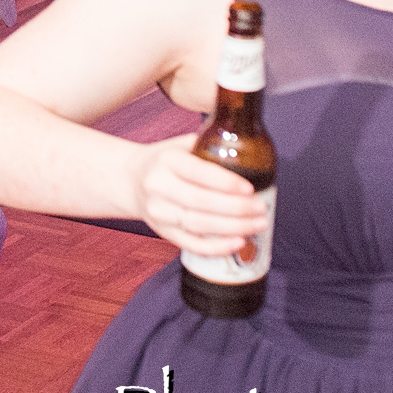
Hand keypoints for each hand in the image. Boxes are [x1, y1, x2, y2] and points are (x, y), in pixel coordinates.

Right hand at [129, 132, 268, 256]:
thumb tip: (249, 145)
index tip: (250, 188)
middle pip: (201, 202)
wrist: (131, 180)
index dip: (226, 183)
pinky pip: (192, 244)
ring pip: (199, 225)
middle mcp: (158, 186)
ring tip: (258, 223)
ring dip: (234, 227)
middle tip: (261, 208)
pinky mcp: (162, 231)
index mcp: (167, 160)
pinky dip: (217, 247)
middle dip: (237, 208)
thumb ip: (209, 145)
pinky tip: (238, 242)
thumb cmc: (165, 161)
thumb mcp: (181, 145)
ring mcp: (158, 211)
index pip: (199, 172)